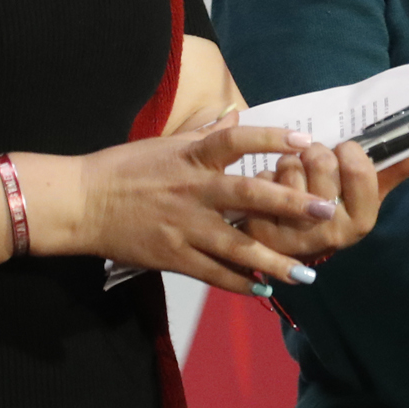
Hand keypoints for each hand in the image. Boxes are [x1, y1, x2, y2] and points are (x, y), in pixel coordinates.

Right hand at [74, 121, 342, 293]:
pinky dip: (239, 283)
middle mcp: (194, 190)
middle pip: (247, 195)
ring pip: (236, 244)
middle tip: (325, 211)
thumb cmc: (125, 168)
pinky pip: (212, 273)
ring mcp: (184, 226)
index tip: (306, 143)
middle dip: (289, 204)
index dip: (272, 140)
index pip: (237, 141)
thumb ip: (206, 135)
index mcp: (192, 157)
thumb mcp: (167, 143)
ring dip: (273, 260)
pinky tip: (265, 290)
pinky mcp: (173, 256)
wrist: (82, 203)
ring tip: (306, 273)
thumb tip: (236, 117)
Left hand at [245, 133, 408, 259]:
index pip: (358, 164)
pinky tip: (272, 193)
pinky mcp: (262, 233)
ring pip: (289, 166)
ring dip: (289, 164)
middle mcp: (331, 233)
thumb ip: (402, 166)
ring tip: (295, 179)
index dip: (348, 150)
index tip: (344, 154)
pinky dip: (266, 177)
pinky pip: (262, 180)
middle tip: (316, 166)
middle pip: (321, 159)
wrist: (295, 245)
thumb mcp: (370, 192)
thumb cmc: (336, 209)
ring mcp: (294, 236)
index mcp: (362, 220)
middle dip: (316, 154)